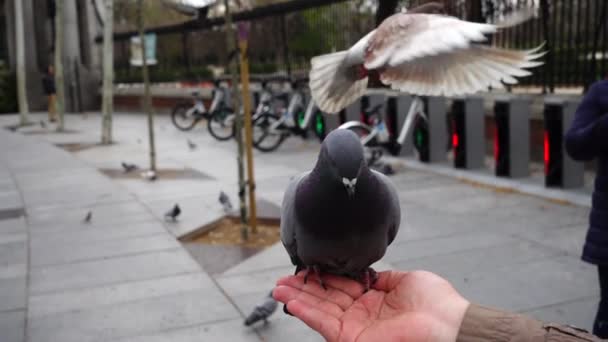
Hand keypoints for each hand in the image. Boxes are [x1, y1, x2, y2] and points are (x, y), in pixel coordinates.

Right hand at [273, 270, 469, 341]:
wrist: (448, 325)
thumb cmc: (436, 304)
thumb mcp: (406, 279)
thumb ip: (382, 276)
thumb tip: (367, 271)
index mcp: (374, 300)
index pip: (341, 286)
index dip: (323, 277)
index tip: (306, 268)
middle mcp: (362, 314)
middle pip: (325, 298)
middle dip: (303, 288)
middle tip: (282, 279)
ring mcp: (355, 327)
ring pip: (320, 310)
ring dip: (298, 298)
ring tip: (277, 288)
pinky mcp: (351, 338)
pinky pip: (324, 323)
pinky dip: (306, 312)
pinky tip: (291, 301)